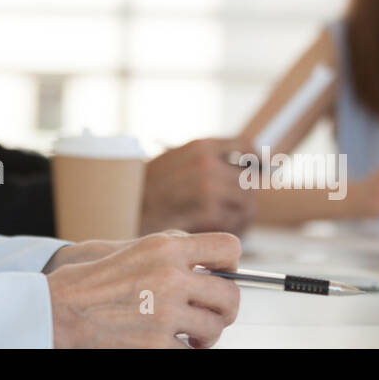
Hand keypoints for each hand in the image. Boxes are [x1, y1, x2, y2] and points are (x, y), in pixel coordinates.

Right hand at [46, 230, 240, 347]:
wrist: (62, 308)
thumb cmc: (99, 278)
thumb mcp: (139, 249)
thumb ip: (177, 250)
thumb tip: (215, 263)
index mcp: (167, 248)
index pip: (228, 247)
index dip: (232, 265)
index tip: (222, 277)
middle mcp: (171, 276)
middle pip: (230, 296)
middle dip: (224, 310)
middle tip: (210, 315)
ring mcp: (165, 312)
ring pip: (215, 328)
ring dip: (206, 335)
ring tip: (191, 334)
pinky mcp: (157, 343)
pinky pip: (191, 353)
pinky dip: (184, 352)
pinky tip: (170, 345)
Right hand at [141, 138, 256, 235]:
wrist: (124, 208)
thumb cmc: (150, 190)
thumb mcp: (177, 162)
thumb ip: (209, 161)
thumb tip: (252, 168)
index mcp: (201, 146)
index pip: (247, 148)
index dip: (253, 164)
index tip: (252, 177)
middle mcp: (207, 161)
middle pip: (251, 181)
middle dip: (245, 199)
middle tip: (235, 213)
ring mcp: (208, 184)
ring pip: (247, 204)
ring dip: (240, 218)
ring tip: (221, 225)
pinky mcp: (207, 210)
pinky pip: (234, 223)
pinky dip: (227, 233)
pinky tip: (210, 233)